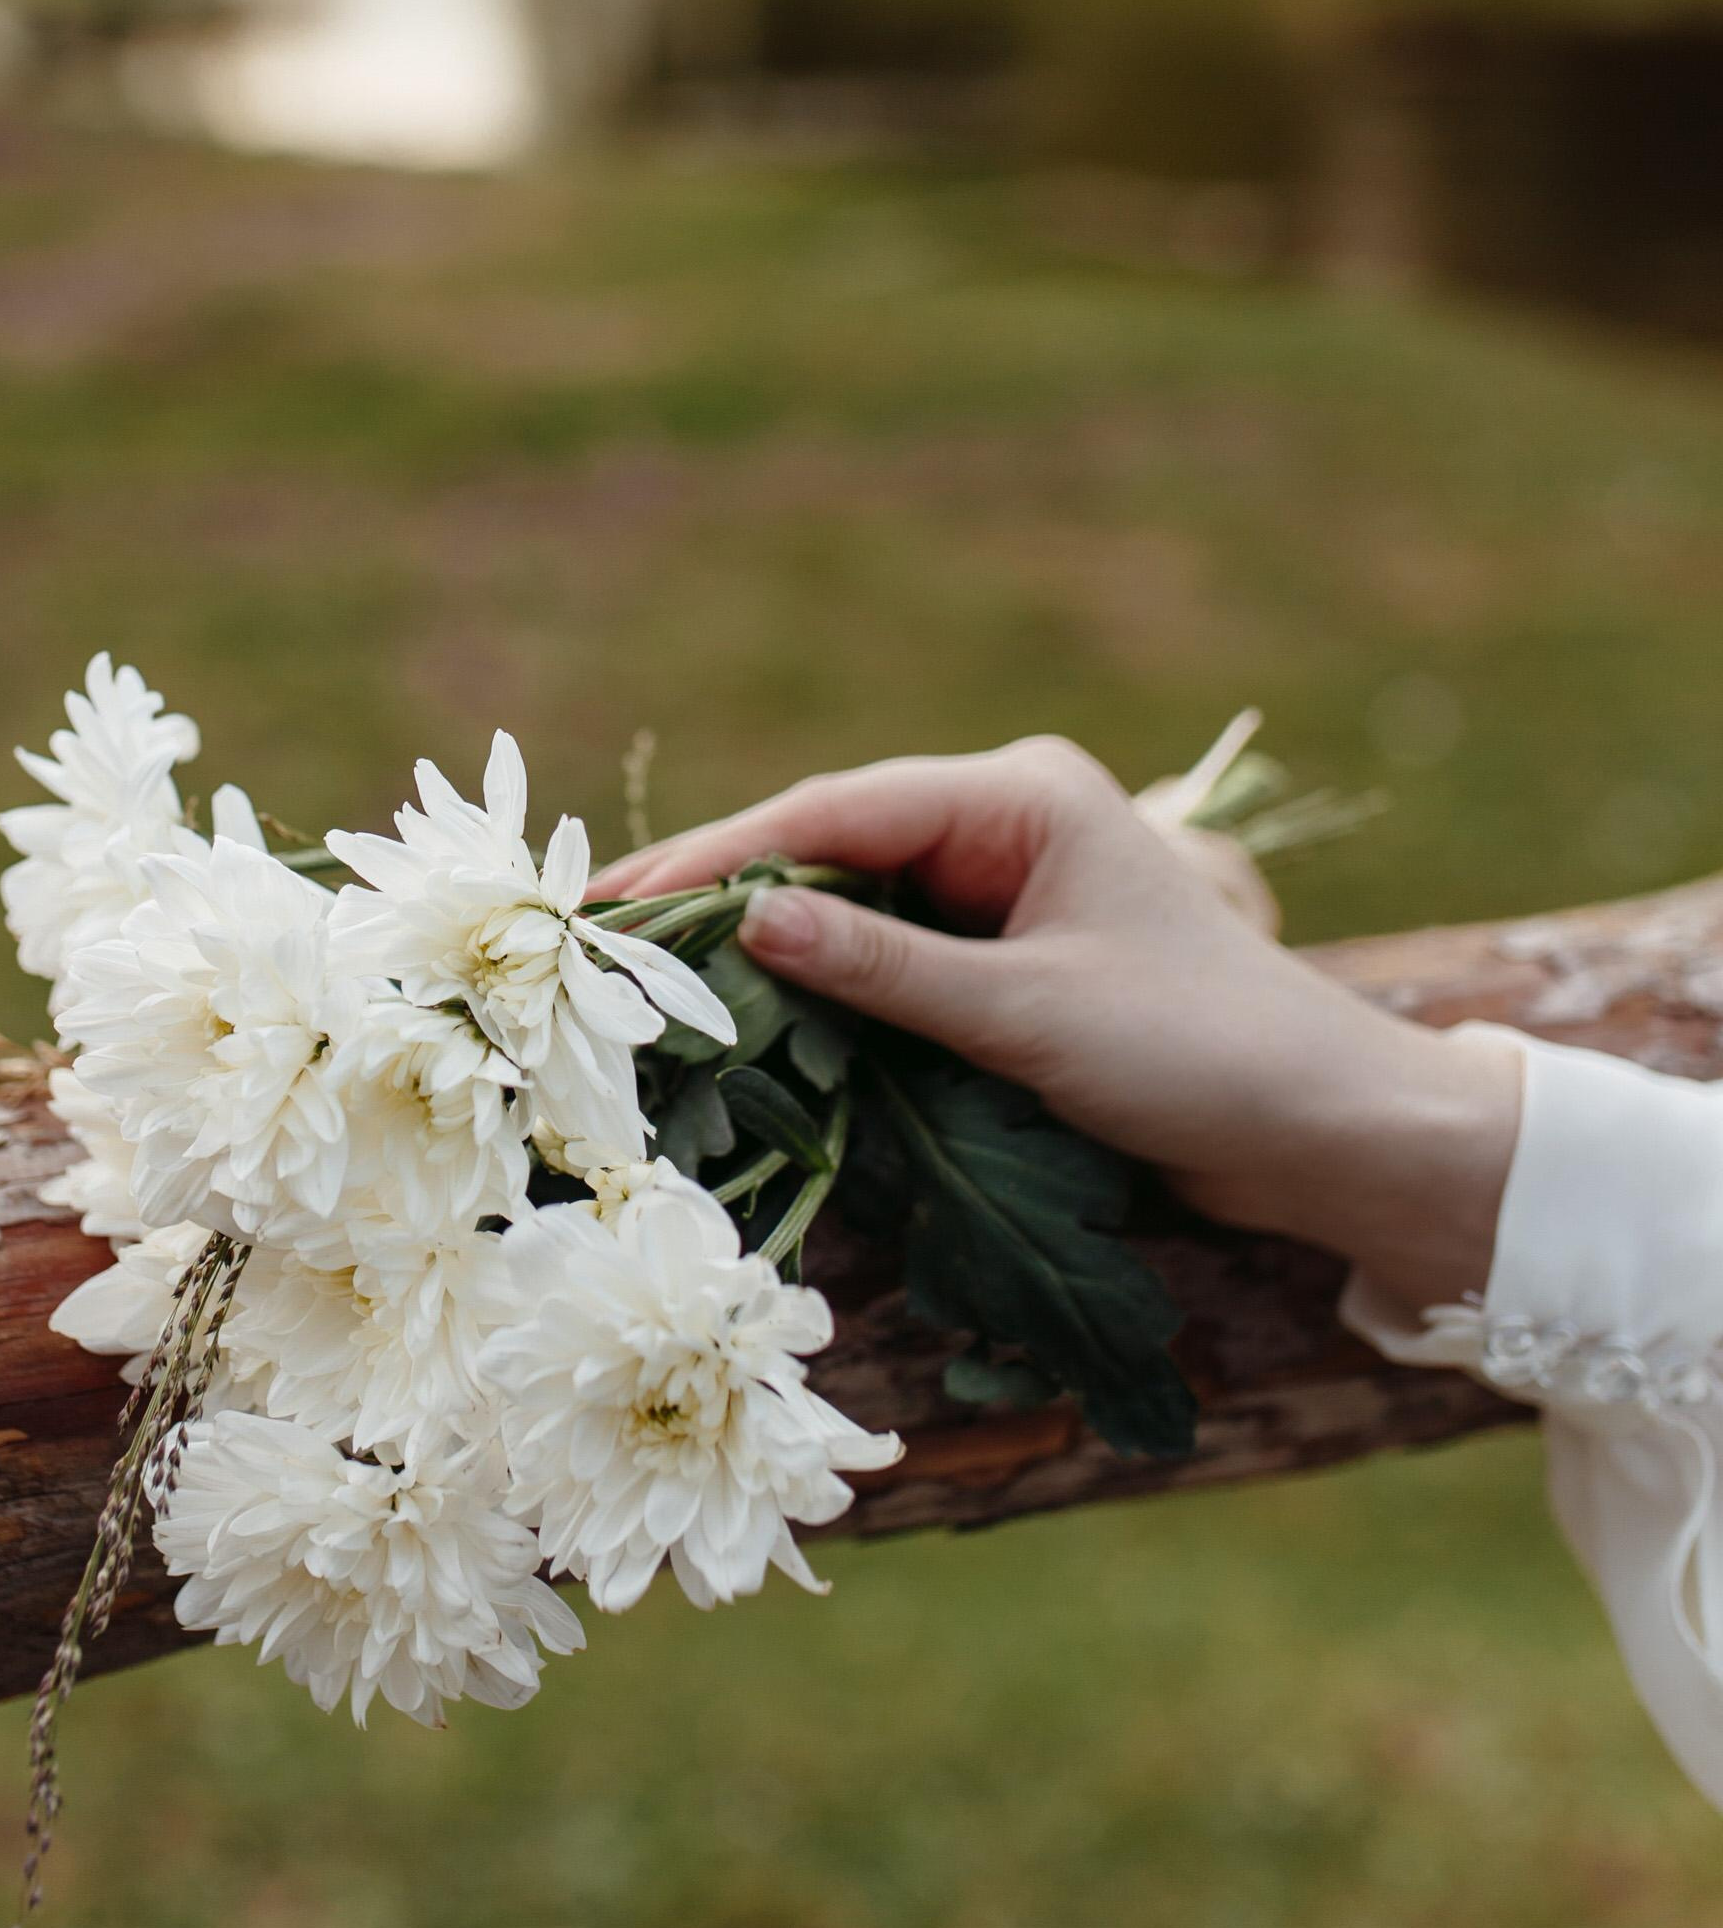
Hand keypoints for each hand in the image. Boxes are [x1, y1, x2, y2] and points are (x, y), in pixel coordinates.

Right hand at [597, 739, 1516, 1311]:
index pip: (836, 811)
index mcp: (1022, 795)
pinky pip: (890, 953)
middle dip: (723, 892)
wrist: (1327, 1132)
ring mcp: (1008, 887)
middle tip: (600, 939)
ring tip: (644, 975)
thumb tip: (751, 921)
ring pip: (852, 900)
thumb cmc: (1202, 1054)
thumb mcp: (1028, 1016)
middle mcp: (1008, 821)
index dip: (720, 856)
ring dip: (765, 941)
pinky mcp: (1011, 955)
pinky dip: (822, 983)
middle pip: (830, 844)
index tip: (618, 900)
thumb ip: (884, 970)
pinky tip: (748, 1010)